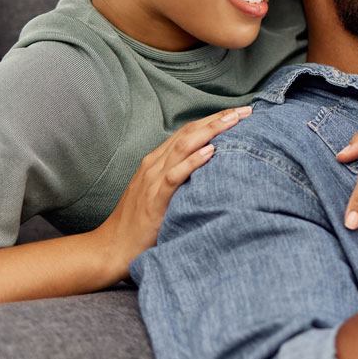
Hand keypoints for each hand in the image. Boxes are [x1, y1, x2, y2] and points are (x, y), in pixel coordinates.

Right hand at [94, 106, 251, 279]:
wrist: (111, 248)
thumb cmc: (140, 222)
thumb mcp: (159, 191)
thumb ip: (179, 176)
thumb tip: (209, 167)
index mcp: (156, 160)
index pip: (189, 131)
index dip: (214, 119)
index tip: (238, 112)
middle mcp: (154, 164)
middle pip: (190, 132)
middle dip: (219, 119)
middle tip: (246, 110)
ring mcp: (153, 180)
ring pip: (183, 147)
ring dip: (211, 131)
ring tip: (234, 121)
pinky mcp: (154, 199)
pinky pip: (175, 176)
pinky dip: (193, 161)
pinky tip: (211, 152)